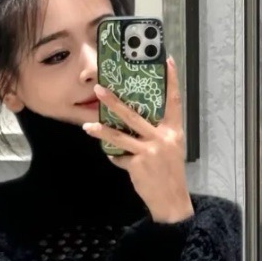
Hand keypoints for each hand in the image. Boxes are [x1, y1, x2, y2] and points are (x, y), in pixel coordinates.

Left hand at [82, 56, 194, 223]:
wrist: (171, 200)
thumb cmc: (169, 173)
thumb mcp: (170, 149)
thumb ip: (156, 133)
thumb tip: (134, 121)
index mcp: (174, 131)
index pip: (173, 100)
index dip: (171, 80)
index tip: (167, 60)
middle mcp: (163, 137)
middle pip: (134, 115)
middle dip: (114, 102)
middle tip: (100, 88)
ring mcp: (149, 150)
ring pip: (120, 135)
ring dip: (102, 129)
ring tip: (88, 124)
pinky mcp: (138, 164)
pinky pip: (120, 156)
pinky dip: (116, 158)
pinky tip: (116, 159)